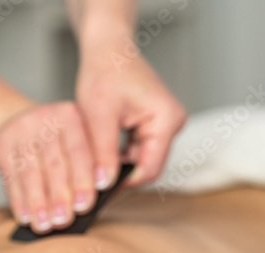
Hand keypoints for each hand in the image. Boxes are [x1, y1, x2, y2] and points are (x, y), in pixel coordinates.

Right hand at [0, 101, 96, 234]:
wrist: (16, 123)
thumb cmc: (59, 145)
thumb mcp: (78, 141)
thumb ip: (95, 165)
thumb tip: (112, 193)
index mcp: (73, 116)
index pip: (81, 150)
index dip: (85, 177)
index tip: (90, 201)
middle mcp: (47, 119)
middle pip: (55, 163)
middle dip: (61, 195)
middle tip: (65, 220)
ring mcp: (22, 132)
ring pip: (31, 173)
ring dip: (38, 203)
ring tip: (45, 225)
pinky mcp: (3, 147)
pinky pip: (12, 179)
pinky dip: (19, 201)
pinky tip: (26, 218)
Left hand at [76, 46, 185, 188]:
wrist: (108, 49)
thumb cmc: (104, 73)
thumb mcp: (99, 116)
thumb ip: (103, 153)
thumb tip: (104, 186)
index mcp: (167, 120)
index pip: (149, 169)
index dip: (123, 183)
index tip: (97, 190)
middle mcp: (173, 124)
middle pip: (147, 167)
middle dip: (120, 174)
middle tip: (91, 182)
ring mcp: (165, 125)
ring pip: (140, 160)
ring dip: (117, 164)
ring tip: (92, 165)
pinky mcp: (154, 125)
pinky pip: (138, 150)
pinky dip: (119, 155)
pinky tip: (100, 154)